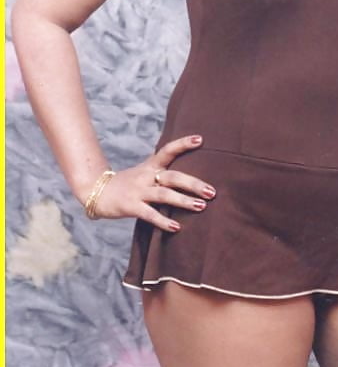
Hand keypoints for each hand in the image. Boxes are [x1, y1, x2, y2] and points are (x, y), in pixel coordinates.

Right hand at [90, 134, 215, 230]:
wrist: (96, 192)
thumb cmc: (127, 184)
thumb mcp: (144, 173)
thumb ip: (163, 173)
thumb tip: (190, 178)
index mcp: (150, 166)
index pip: (168, 151)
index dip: (183, 144)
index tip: (200, 139)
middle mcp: (146, 176)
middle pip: (172, 176)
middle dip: (193, 183)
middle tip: (212, 191)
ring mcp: (138, 191)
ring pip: (164, 195)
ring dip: (184, 201)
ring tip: (202, 206)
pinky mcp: (130, 206)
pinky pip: (149, 214)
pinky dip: (163, 221)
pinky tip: (177, 227)